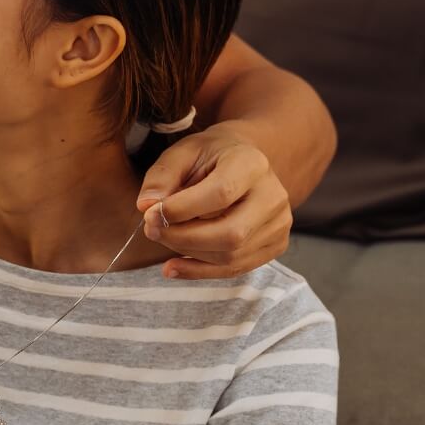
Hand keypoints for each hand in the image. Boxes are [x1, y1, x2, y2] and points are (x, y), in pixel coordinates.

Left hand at [137, 127, 293, 279]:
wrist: (243, 163)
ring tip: (163, 238)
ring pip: (231, 256)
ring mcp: (279, 223)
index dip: (182, 210)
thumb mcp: (182, 153)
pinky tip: (174, 266)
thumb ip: (162, 176)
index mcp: (252, 164)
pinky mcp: (275, 244)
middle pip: (230, 233)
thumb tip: (146, 207)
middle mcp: (273, 195)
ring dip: (188, 253)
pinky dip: (200, 271)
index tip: (150, 214)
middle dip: (183, 238)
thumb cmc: (210, 156)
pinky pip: (235, 269)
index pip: (221, 194)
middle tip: (152, 231)